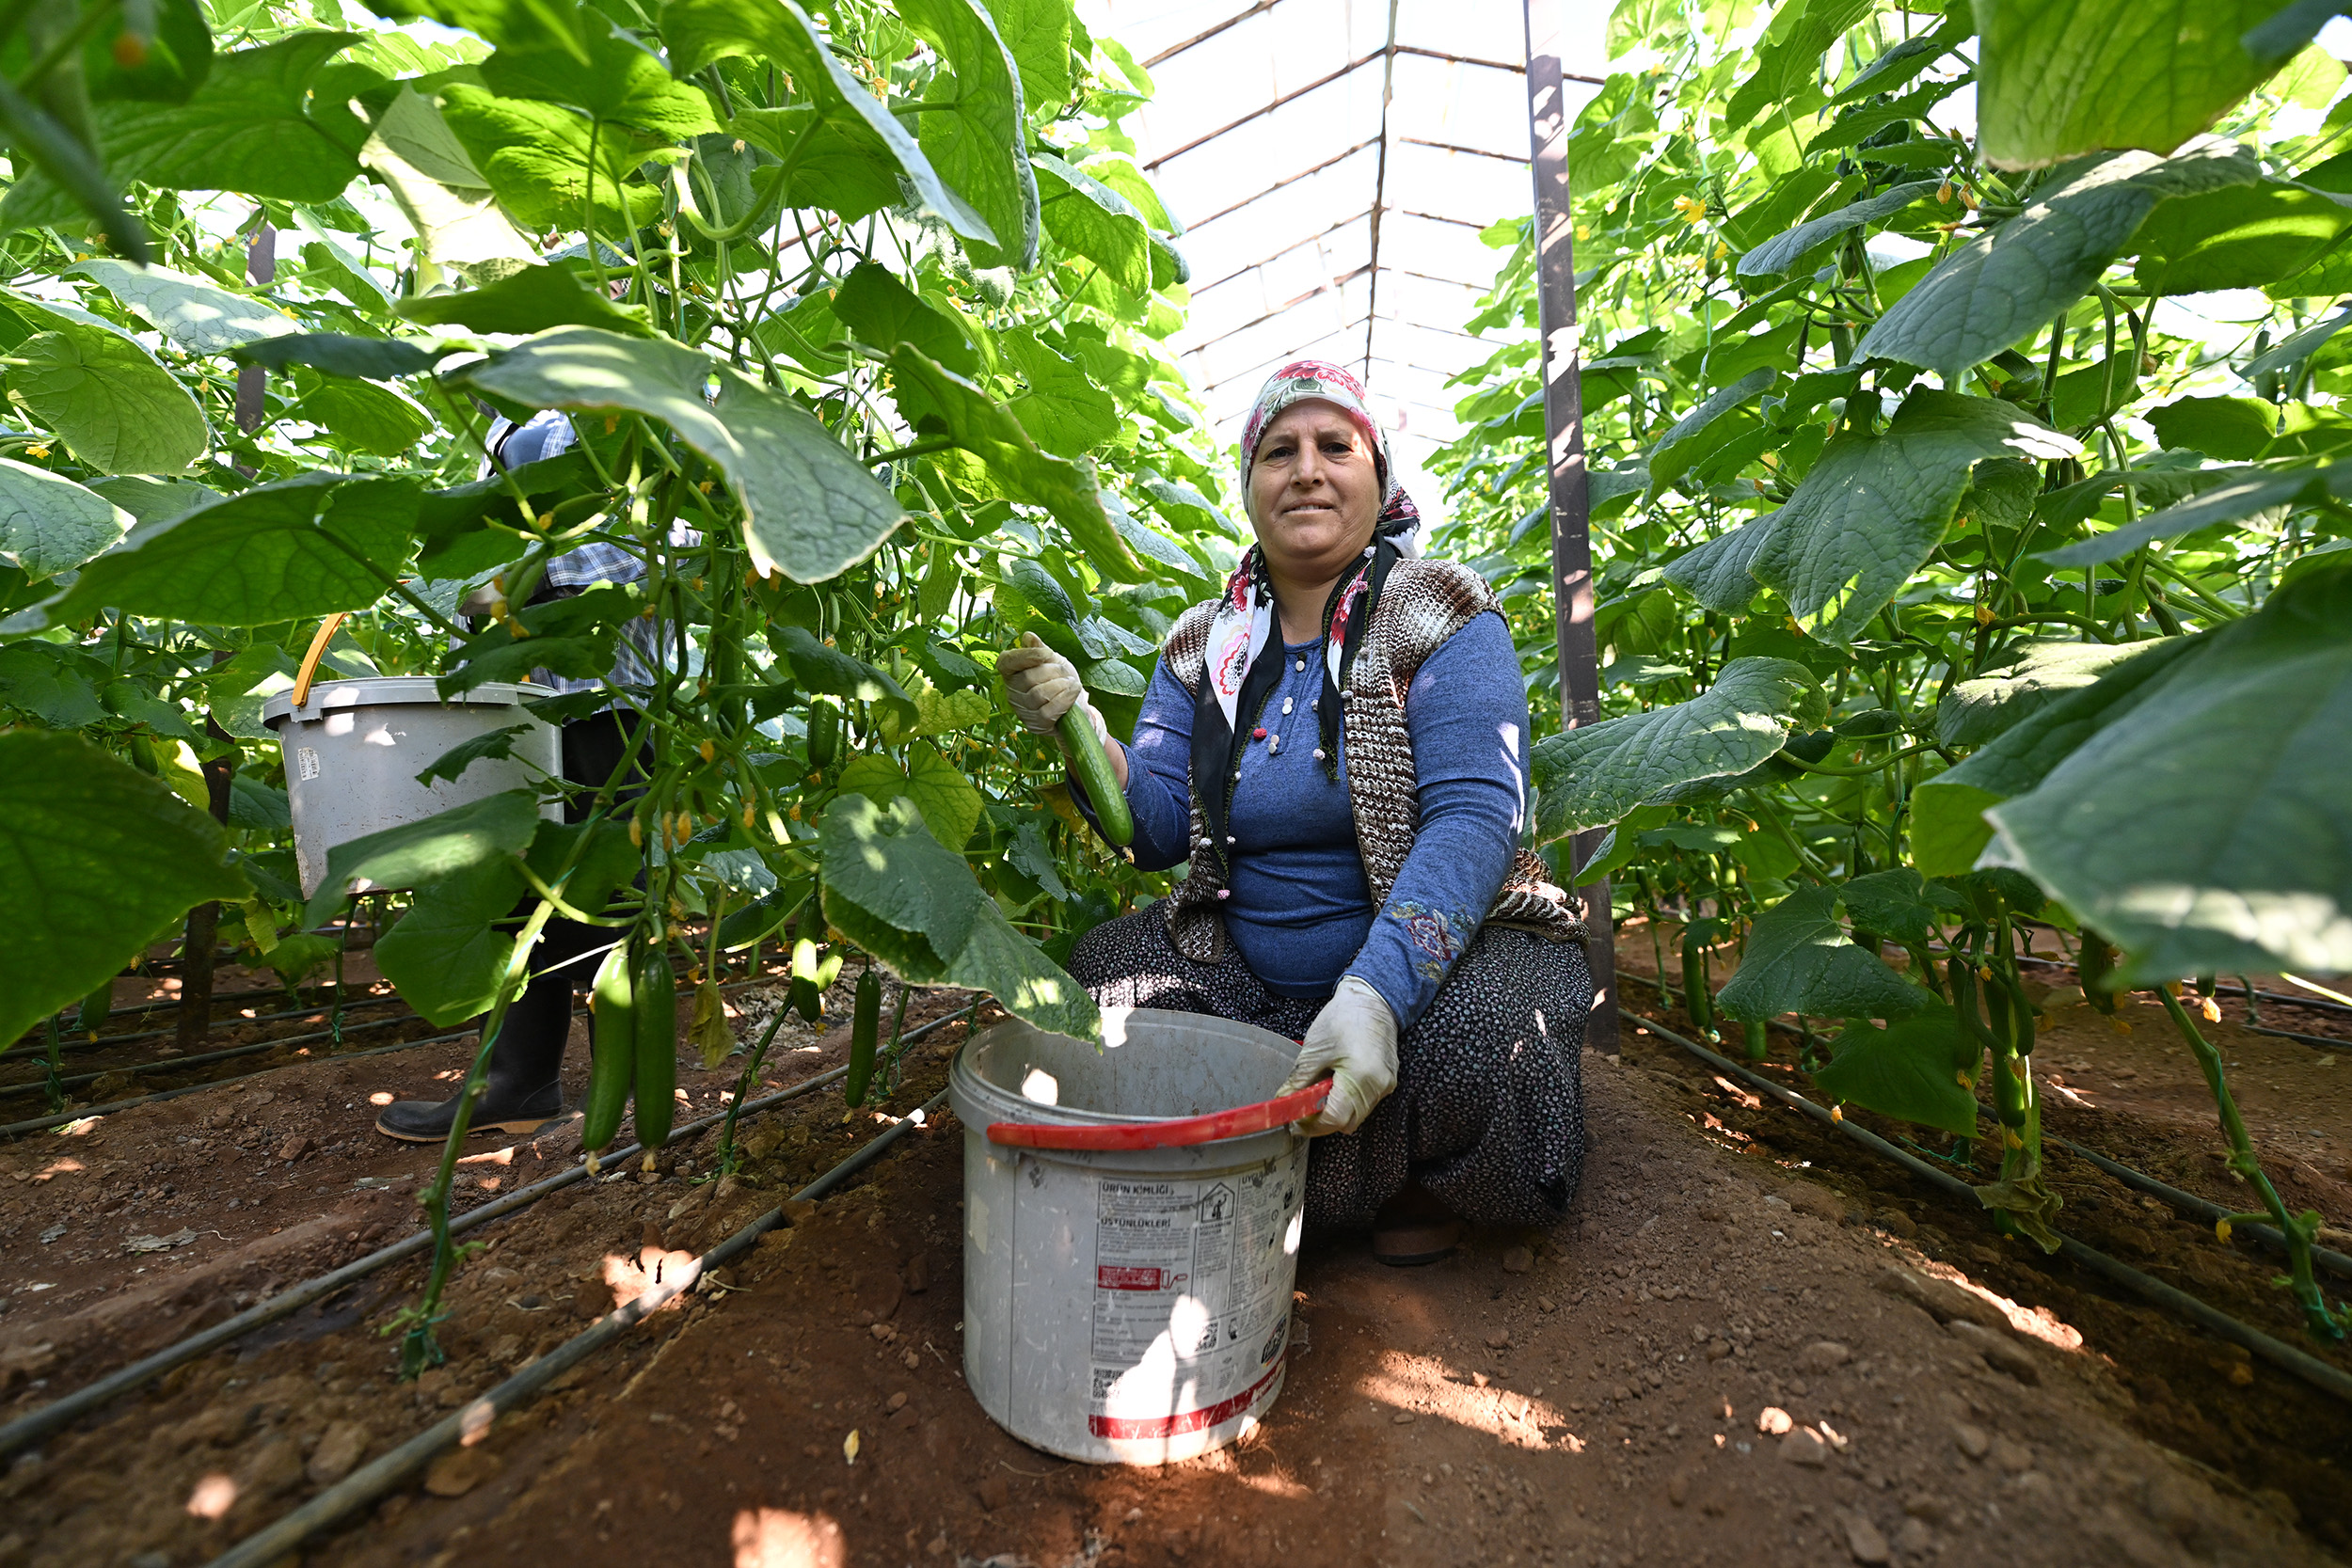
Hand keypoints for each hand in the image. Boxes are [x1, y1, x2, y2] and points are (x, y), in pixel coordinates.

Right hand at [998, 632, 1103, 741]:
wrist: (1076, 707)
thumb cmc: (1061, 681)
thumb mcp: (1053, 662)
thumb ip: (1040, 650)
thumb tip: (1028, 636)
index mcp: (1011, 673)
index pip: (1007, 662)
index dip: (1026, 655)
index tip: (1048, 653)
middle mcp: (1011, 693)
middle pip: (1027, 678)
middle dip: (1052, 671)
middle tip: (1065, 671)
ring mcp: (1022, 711)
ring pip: (1038, 695)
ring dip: (1060, 685)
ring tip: (1072, 682)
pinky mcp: (1036, 725)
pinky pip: (1047, 711)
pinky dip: (1064, 698)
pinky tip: (1074, 691)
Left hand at [1278, 976, 1398, 1135]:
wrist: (1372, 999)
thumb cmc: (1343, 1018)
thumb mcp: (1314, 1050)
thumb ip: (1298, 1082)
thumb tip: (1283, 1104)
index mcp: (1360, 1077)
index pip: (1334, 1119)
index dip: (1311, 1125)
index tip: (1294, 1121)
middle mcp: (1378, 1087)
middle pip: (1347, 1123)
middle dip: (1322, 1122)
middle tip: (1302, 1111)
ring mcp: (1386, 1085)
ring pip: (1357, 1116)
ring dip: (1335, 1113)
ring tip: (1317, 1095)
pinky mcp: (1388, 1082)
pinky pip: (1365, 1104)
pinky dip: (1347, 1103)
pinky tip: (1334, 1086)